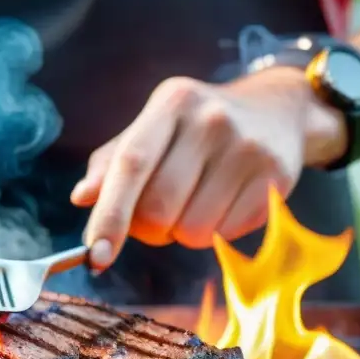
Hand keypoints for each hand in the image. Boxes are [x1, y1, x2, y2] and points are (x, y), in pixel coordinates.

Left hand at [72, 68, 345, 269]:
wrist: (278, 111)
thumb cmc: (197, 128)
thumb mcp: (153, 128)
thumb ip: (112, 163)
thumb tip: (81, 197)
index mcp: (171, 103)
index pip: (131, 165)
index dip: (109, 215)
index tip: (95, 256)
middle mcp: (211, 120)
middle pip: (158, 209)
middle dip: (149, 229)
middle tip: (160, 213)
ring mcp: (247, 148)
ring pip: (191, 231)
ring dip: (183, 232)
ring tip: (197, 201)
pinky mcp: (275, 178)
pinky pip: (224, 236)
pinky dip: (215, 233)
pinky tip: (224, 203)